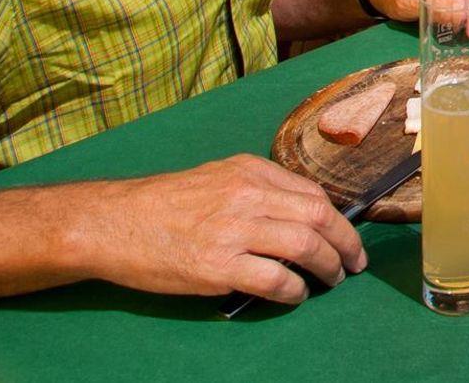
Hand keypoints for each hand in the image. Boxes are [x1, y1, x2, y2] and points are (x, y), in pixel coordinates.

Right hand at [71, 154, 364, 305]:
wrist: (114, 223)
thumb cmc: (163, 203)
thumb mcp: (216, 176)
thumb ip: (258, 187)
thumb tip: (298, 211)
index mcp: (250, 172)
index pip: (312, 193)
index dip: (339, 218)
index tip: (347, 235)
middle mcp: (247, 195)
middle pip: (318, 217)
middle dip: (346, 243)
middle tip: (354, 263)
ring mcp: (234, 231)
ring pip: (304, 246)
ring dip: (327, 267)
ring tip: (331, 280)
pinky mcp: (218, 266)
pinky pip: (274, 279)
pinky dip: (294, 290)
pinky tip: (296, 295)